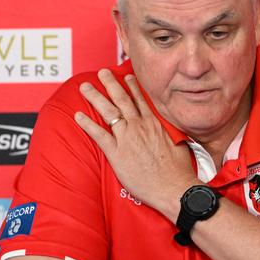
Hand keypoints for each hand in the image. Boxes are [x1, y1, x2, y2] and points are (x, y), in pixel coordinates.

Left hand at [74, 68, 197, 217]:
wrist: (173, 187)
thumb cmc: (178, 170)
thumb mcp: (181, 144)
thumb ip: (172, 134)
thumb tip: (172, 130)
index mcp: (155, 124)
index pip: (141, 100)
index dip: (132, 87)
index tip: (126, 77)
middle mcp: (140, 127)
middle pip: (122, 100)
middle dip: (111, 84)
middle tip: (102, 73)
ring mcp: (127, 138)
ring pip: (109, 112)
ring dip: (96, 97)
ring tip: (85, 87)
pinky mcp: (117, 153)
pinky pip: (99, 134)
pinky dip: (88, 124)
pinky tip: (78, 115)